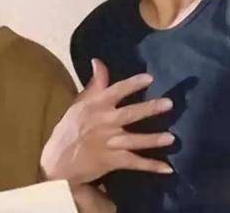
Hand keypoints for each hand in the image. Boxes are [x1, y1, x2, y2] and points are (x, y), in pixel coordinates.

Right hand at [41, 58, 174, 184]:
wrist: (57, 162)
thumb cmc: (69, 129)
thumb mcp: (78, 103)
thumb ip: (94, 84)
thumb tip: (98, 61)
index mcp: (95, 106)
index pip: (116, 91)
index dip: (133, 84)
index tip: (150, 78)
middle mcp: (104, 122)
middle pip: (130, 114)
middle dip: (149, 109)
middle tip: (169, 103)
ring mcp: (109, 143)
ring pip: (135, 140)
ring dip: (153, 139)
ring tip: (172, 138)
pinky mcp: (112, 161)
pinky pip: (134, 163)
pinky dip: (151, 166)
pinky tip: (168, 168)